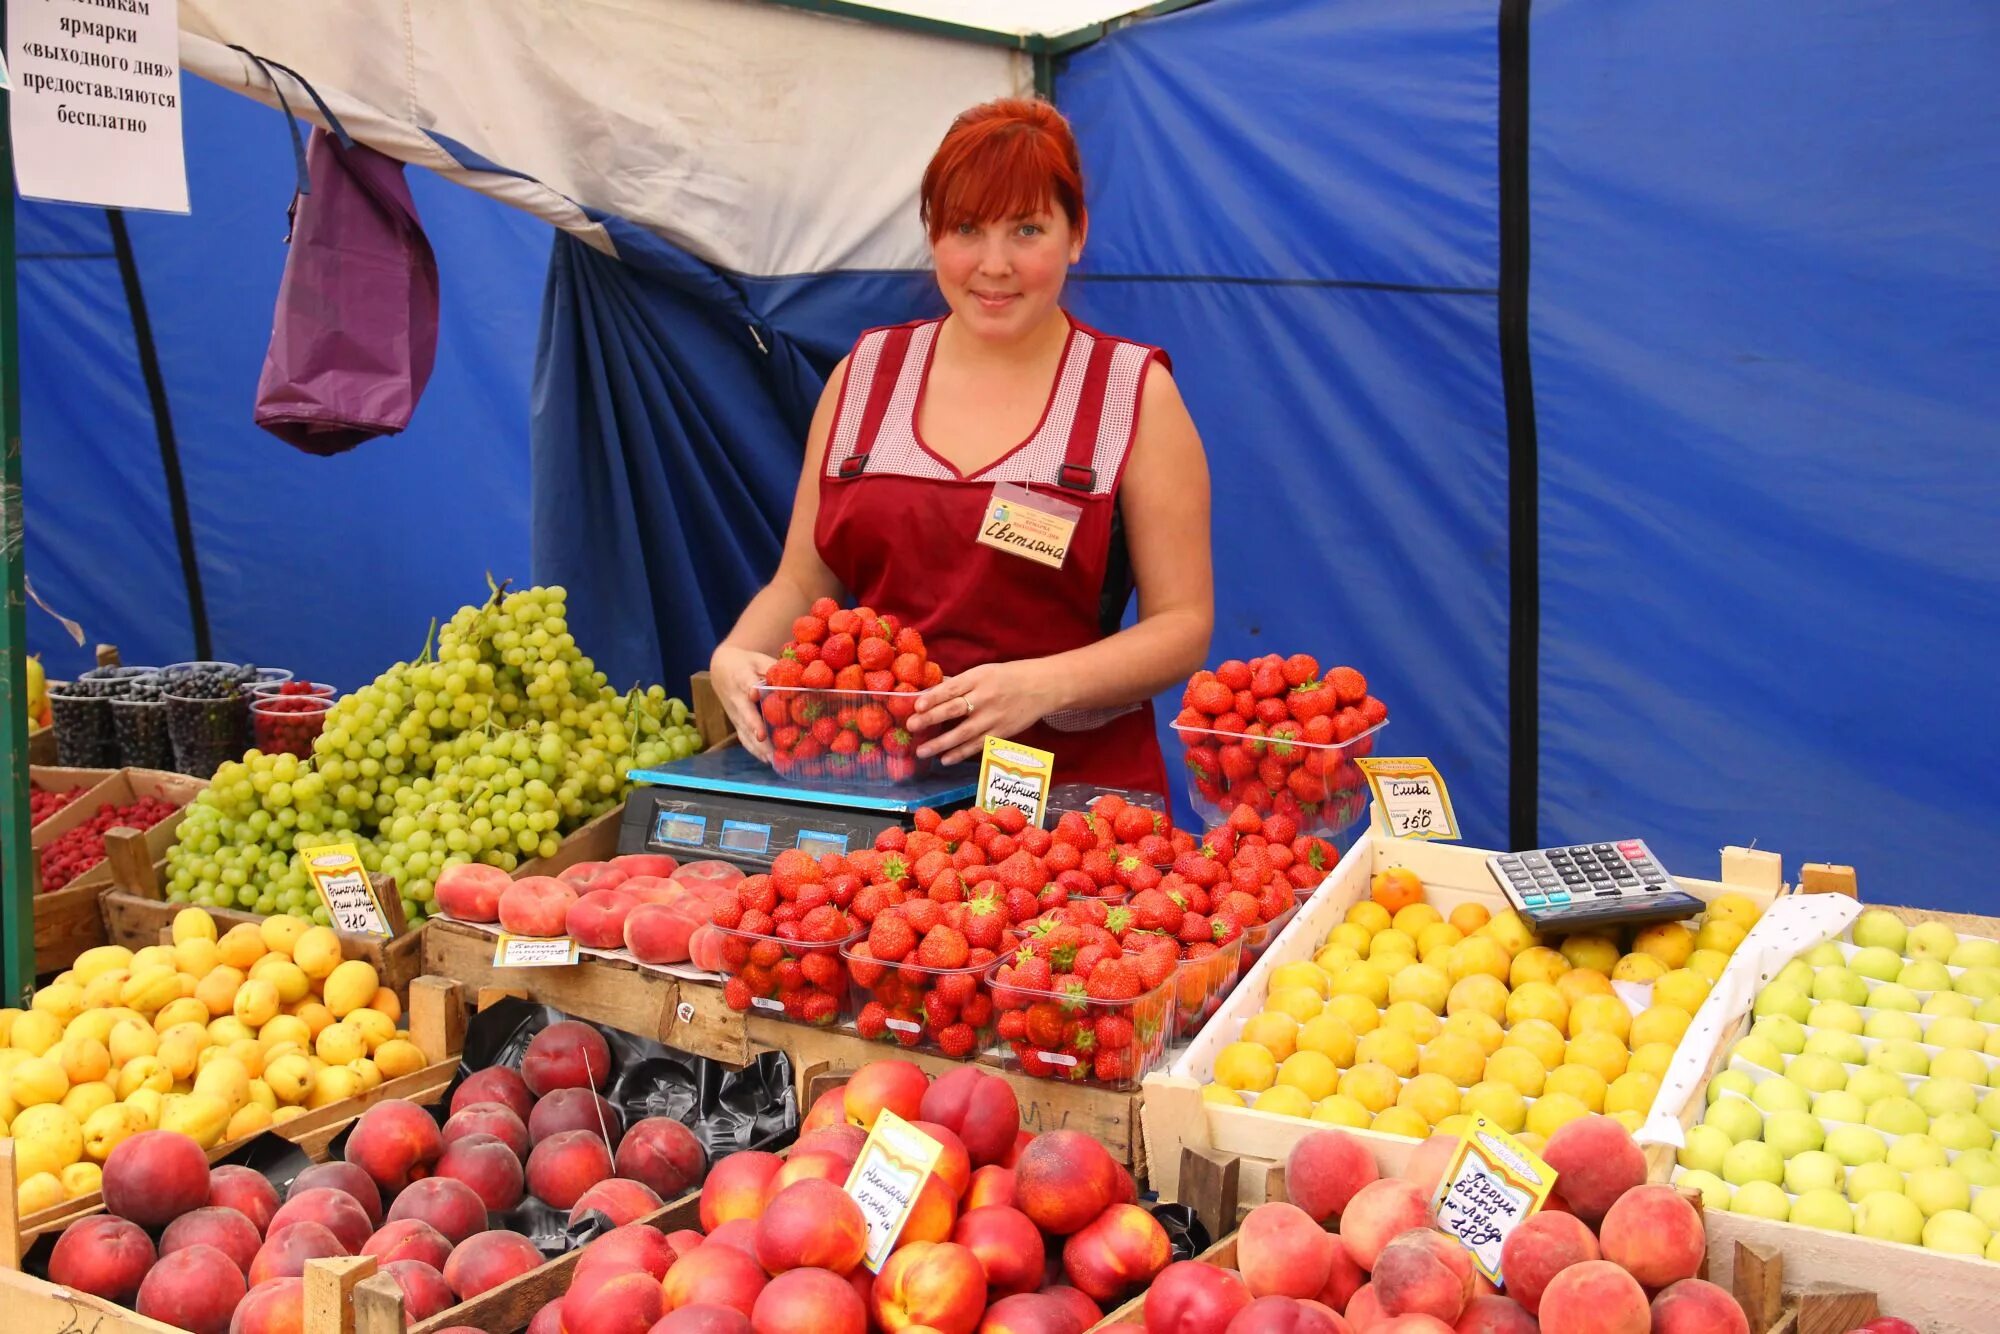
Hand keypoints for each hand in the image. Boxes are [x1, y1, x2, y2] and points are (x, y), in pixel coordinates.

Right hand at [710, 643, 777, 761]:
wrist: (721, 668)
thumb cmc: (747, 663)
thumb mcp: (760, 659)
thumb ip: (775, 670)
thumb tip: (798, 679)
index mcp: (742, 677)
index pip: (746, 684)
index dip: (751, 690)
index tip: (754, 695)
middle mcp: (736, 698)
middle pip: (745, 715)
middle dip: (755, 728)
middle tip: (766, 743)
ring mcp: (734, 713)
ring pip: (743, 730)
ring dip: (756, 746)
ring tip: (772, 759)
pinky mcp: (735, 722)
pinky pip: (743, 737)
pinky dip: (754, 750)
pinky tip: (767, 760)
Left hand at [909, 660, 1063, 764]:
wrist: (1043, 687)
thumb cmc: (1009, 677)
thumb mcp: (984, 671)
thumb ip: (960, 682)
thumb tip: (931, 690)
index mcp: (979, 678)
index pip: (952, 688)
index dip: (933, 698)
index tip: (917, 706)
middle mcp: (985, 698)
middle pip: (954, 710)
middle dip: (931, 719)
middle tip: (911, 726)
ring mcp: (994, 718)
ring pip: (963, 733)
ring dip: (941, 743)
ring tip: (922, 751)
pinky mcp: (1001, 733)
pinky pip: (977, 745)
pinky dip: (961, 753)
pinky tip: (945, 759)